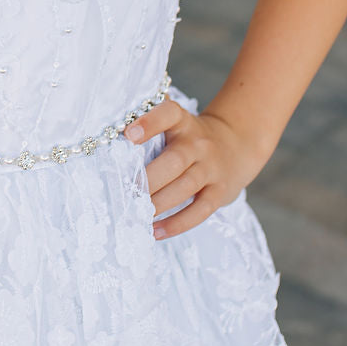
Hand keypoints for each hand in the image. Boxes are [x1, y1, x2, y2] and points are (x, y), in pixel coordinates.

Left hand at [123, 99, 266, 241]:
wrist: (236, 145)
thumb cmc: (190, 138)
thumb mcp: (177, 124)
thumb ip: (151, 129)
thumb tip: (110, 147)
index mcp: (183, 122)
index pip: (169, 113)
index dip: (150, 122)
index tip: (128, 134)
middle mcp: (198, 143)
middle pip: (174, 160)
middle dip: (148, 179)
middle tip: (126, 193)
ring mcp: (211, 168)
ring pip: (185, 187)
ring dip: (158, 203)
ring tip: (136, 215)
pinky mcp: (219, 192)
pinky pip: (199, 211)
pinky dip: (176, 224)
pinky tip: (155, 232)